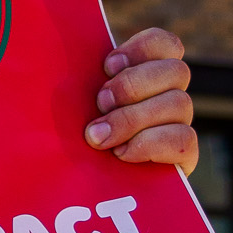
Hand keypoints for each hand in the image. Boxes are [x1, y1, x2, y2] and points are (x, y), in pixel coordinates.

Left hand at [84, 28, 195, 173]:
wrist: (80, 187)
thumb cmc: (70, 138)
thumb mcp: (72, 105)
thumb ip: (74, 81)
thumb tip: (48, 53)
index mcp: (145, 73)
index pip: (165, 44)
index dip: (142, 48)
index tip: (107, 66)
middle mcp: (168, 94)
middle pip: (176, 71)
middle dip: (133, 85)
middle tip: (100, 103)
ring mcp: (178, 124)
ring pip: (180, 103)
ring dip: (135, 117)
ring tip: (100, 136)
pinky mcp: (184, 155)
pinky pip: (184, 139)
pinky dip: (150, 144)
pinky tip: (122, 153)